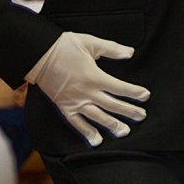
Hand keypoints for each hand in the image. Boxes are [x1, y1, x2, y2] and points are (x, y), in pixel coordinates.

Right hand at [27, 31, 147, 146]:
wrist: (37, 55)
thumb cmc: (64, 47)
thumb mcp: (90, 42)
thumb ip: (112, 49)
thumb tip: (130, 52)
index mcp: (94, 77)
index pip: (120, 88)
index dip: (134, 93)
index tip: (145, 95)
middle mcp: (86, 93)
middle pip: (112, 105)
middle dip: (129, 111)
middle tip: (142, 116)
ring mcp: (74, 102)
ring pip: (97, 117)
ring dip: (112, 125)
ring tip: (124, 132)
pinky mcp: (64, 107)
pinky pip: (77, 123)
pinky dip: (87, 132)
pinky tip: (96, 140)